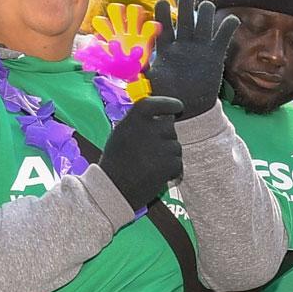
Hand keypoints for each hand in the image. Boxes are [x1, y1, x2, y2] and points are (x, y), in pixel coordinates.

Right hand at [96, 95, 184, 210]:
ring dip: (167, 156)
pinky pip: (178, 163)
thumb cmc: (116, 161)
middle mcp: (151, 127)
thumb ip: (141, 122)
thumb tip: (166, 116)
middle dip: (164, 138)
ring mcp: (162, 145)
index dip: (170, 104)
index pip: (159, 103)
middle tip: (149, 153)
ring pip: (175, 147)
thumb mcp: (122, 133)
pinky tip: (156, 176)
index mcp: (136, 116)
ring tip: (148, 166)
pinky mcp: (170, 163)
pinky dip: (172, 171)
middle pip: (170, 128)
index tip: (178, 106)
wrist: (114, 188)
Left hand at [146, 0, 236, 116]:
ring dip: (205, 10)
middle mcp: (183, 43)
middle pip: (185, 16)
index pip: (164, 24)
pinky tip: (232, 21)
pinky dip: (228, 26)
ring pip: (203, 21)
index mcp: (166, 47)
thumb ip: (141, 74)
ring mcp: (199, 47)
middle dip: (186, 5)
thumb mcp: (151, 84)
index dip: (163, 12)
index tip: (163, 3)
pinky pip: (223, 37)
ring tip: (206, 7)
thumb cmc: (167, 96)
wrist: (188, 108)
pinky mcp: (215, 55)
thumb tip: (126, 70)